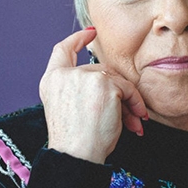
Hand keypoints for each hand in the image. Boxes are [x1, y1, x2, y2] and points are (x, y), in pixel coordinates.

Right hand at [39, 28, 147, 163]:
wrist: (76, 155)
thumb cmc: (75, 142)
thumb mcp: (70, 109)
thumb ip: (81, 90)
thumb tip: (114, 84)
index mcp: (51, 82)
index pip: (61, 50)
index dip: (76, 39)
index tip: (90, 32)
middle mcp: (65, 75)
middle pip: (100, 71)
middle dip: (117, 92)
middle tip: (129, 116)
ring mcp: (84, 76)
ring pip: (116, 80)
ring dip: (128, 101)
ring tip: (134, 122)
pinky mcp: (103, 82)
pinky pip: (127, 88)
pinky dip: (135, 103)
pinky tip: (136, 120)